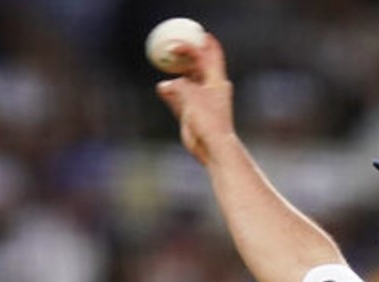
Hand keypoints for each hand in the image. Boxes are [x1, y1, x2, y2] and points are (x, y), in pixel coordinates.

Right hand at [154, 32, 234, 164]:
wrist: (212, 147)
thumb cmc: (208, 121)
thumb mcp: (192, 97)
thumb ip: (178, 86)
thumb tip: (163, 85)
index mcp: (217, 80)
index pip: (208, 54)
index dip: (197, 43)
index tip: (183, 37)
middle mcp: (211, 88)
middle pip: (198, 65)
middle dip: (187, 54)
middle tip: (172, 45)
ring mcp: (202, 100)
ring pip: (188, 80)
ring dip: (177, 73)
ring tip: (165, 62)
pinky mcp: (193, 112)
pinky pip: (180, 97)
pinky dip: (172, 91)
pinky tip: (162, 88)